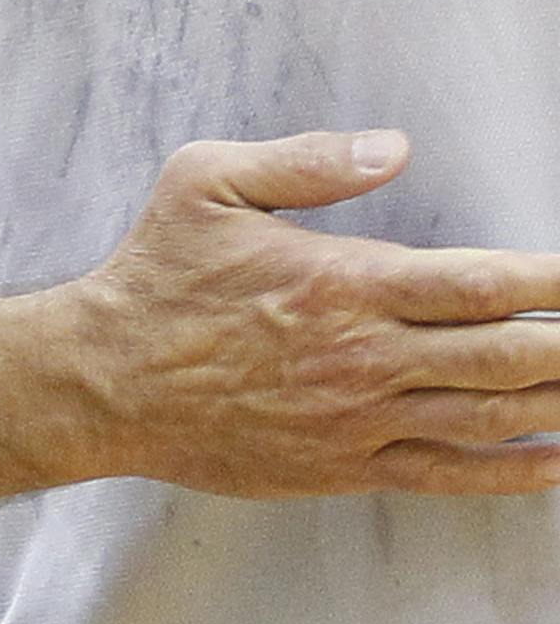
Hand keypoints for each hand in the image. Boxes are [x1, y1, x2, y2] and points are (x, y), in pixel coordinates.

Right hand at [68, 130, 559, 496]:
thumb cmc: (158, 274)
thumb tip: (393, 147)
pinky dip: (517, 470)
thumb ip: (307, 161)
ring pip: (492, 417)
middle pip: (507, 355)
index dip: (548, 280)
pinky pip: (451, 475)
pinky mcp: (346, 465)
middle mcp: (367, 356)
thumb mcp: (207, 181)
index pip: (478, 282)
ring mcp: (362, 419)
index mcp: (343, 281)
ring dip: (559, 401)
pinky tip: (557, 460)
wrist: (109, 378)